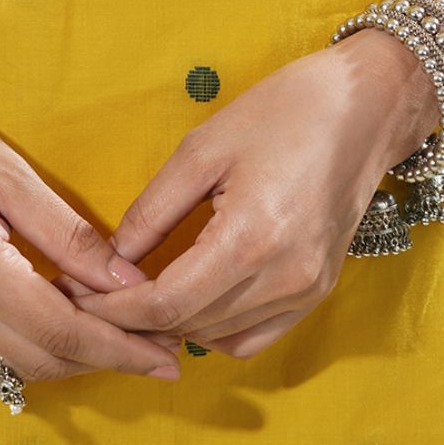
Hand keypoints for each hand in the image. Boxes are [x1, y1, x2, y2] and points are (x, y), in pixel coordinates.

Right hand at [0, 56, 183, 382]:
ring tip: (132, 334)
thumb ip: (67, 231)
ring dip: (78, 353)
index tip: (170, 356)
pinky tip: (76, 314)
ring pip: (22, 358)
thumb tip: (125, 278)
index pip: (65, 331)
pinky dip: (43, 337)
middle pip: (47, 357)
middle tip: (166, 348)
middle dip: (110, 359)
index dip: (122, 348)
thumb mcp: (5, 170)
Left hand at [52, 30, 439, 357]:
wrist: (366, 106)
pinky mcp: (319, 290)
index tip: (77, 296)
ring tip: (133, 297)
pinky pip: (255, 337)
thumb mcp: (204, 147)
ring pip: (218, 338)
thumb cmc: (284, 110)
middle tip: (92, 294)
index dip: (114, 309)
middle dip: (132, 319)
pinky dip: (215, 330)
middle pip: (189, 327)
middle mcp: (284, 277)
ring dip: (172, 326)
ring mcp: (307, 290)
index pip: (167, 303)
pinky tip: (191, 301)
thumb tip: (112, 259)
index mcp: (252, 237)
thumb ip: (154, 209)